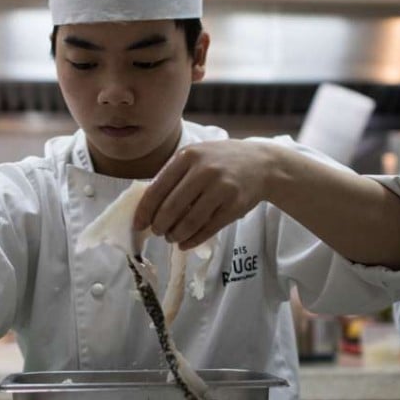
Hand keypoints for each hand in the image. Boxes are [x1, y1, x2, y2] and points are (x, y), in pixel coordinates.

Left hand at [134, 140, 276, 249]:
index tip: (138, 224)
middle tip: (157, 232)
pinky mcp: (234, 205)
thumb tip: (147, 206)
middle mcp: (204, 170)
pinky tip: (185, 243)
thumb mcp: (195, 157)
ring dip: (175, 235)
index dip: (145, 211)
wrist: (261, 164)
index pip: (157, 188)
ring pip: (189, 221)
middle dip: (159, 225)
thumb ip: (173, 175)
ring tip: (171, 237)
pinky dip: (193, 240)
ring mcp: (221, 188)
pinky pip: (208, 229)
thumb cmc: (221, 161)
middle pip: (171, 208)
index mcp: (187, 156)